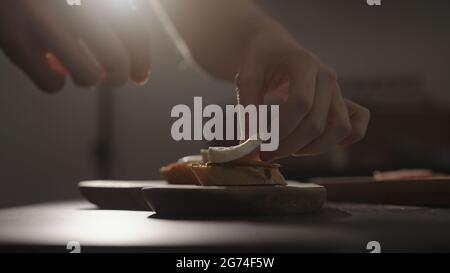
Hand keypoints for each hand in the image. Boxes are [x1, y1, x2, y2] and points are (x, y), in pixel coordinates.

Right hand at [0, 0, 150, 92]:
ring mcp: (40, 20)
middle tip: (113, 78)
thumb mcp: (80, 1)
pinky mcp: (13, 40)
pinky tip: (47, 66)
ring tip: (77, 66)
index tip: (140, 76)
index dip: (142, 59)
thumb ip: (112, 18)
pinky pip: (52, 83)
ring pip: (88, 76)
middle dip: (119, 77)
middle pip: (117, 59)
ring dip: (87, 78)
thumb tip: (141, 76)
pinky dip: (54, 81)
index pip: (134, 29)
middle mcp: (69, 2)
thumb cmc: (49, 0)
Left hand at [236, 28, 369, 160]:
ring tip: (287, 150)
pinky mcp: (342, 102)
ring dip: (313, 148)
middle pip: (316, 122)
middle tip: (266, 153)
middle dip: (290, 145)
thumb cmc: (261, 62)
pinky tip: (317, 145)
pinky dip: (343, 140)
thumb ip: (248, 106)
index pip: (300, 104)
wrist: (275, 49)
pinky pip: (355, 125)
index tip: (260, 143)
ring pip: (338, 129)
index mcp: (304, 63)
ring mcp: (337, 90)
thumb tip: (250, 140)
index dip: (281, 129)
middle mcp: (327, 76)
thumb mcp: (247, 76)